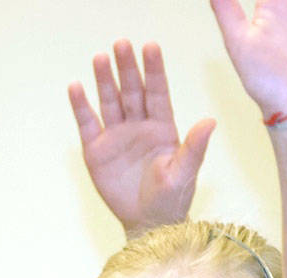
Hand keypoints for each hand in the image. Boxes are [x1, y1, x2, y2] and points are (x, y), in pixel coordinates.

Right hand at [68, 42, 215, 236]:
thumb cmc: (171, 199)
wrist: (148, 224)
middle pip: (132, 91)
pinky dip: (81, 106)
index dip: (154, 70)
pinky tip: (76, 87)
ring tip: (100, 58)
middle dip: (127, 68)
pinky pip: (88, 124)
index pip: (157, 93)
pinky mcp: (97, 151)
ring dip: (105, 80)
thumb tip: (209, 121)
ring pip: (110, 101)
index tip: (150, 46)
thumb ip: (194, 147)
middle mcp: (139, 126)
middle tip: (121, 44)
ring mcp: (117, 137)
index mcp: (163, 128)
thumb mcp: (184, 173)